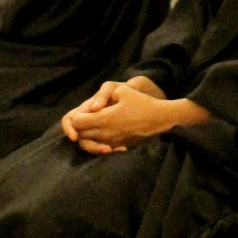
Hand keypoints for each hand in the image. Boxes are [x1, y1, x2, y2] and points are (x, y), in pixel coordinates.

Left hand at [66, 87, 208, 153]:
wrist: (161, 118)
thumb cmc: (142, 102)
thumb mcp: (122, 90)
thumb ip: (103, 96)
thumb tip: (92, 107)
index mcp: (104, 119)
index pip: (77, 122)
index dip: (77, 116)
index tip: (85, 111)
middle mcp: (105, 133)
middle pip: (80, 135)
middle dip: (79, 128)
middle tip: (87, 119)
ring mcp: (112, 142)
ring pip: (89, 144)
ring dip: (88, 136)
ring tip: (94, 126)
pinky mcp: (119, 146)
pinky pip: (101, 148)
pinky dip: (98, 142)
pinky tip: (106, 134)